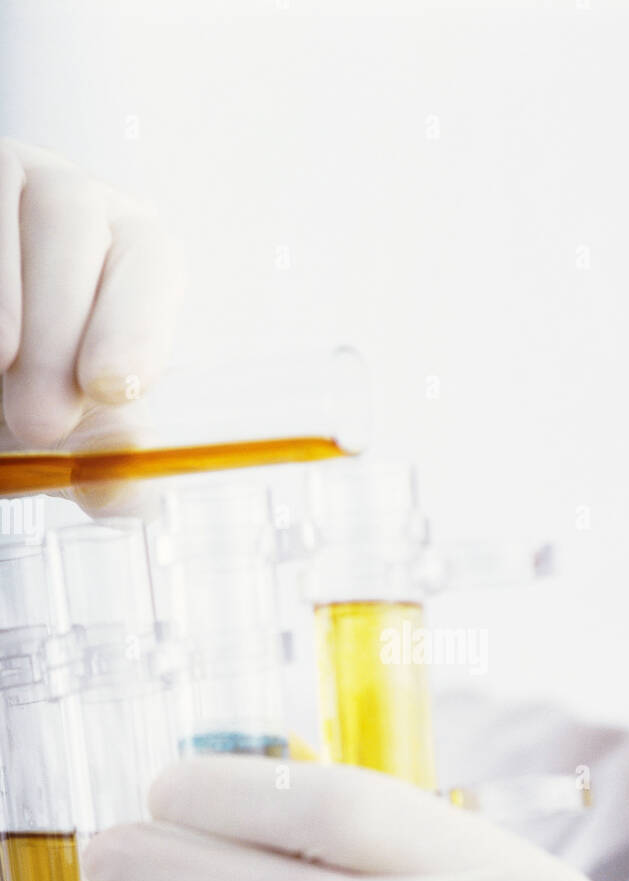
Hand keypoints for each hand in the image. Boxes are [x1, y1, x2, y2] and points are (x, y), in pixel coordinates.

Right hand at [0, 138, 183, 510]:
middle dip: (60, 324)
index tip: (112, 389)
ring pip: (16, 203)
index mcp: (129, 255)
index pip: (150, 259)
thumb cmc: (31, 392)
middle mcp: (73, 203)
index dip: (135, 322)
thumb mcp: (73, 432)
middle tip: (42, 418)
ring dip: (10, 299)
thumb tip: (124, 489)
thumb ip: (105, 459)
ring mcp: (11, 181)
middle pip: (77, 221)